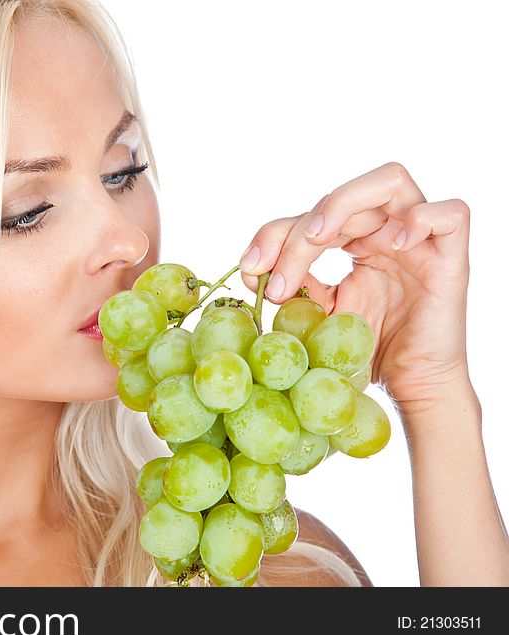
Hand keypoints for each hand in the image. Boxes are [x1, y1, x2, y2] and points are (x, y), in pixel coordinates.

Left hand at [238, 161, 471, 413]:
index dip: (274, 234)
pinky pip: (451, 215)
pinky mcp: (451, 260)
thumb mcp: (320, 315)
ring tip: (318, 238)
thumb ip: (295, 286)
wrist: (410, 386)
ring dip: (343, 203)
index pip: (310, 216)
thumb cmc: (367, 350)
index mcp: (356, 239)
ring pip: (391, 181)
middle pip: (340, 200)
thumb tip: (252, 270)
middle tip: (277, 276)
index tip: (250, 268)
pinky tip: (393, 245)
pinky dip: (420, 219)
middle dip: (297, 233)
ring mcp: (421, 240)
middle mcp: (387, 230)